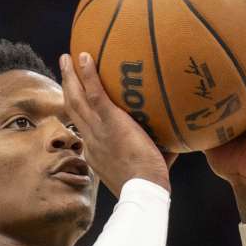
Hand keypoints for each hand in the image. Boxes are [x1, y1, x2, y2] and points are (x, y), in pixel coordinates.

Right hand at [60, 52, 170, 194]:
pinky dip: (87, 75)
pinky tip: (85, 56)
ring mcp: (97, 130)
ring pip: (76, 99)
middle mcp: (90, 139)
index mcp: (96, 151)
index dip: (80, 113)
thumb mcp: (149, 164)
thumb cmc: (151, 183)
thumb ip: (160, 148)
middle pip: (73, 109)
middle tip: (65, 69)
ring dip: (69, 76)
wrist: (143, 189)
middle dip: (67, 87)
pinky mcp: (109, 121)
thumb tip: (180, 138)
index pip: (84, 128)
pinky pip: (94, 94)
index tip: (80, 100)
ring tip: (66, 57)